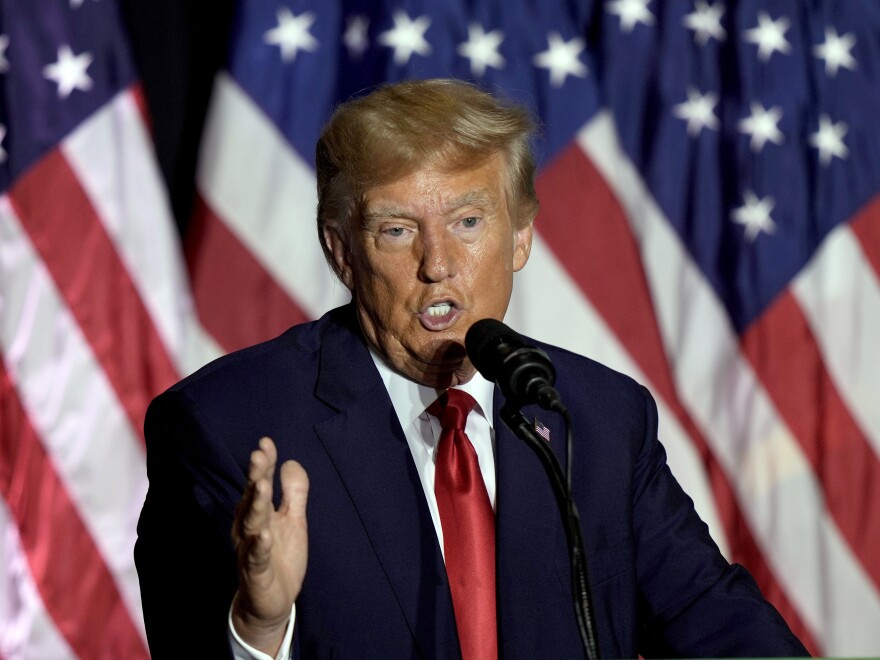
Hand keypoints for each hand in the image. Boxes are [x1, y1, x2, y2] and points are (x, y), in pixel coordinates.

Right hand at [231, 437, 308, 654]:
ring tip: (262, 485)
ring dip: (256, 504)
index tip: (267, 442)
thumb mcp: (293, 520)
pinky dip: (259, 546)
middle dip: (255, 476)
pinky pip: (256, 558)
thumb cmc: (279, 556)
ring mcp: (250, 549)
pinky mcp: (256, 573)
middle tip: (258, 454)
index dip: (264, 463)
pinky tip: (263, 535)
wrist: (271, 602)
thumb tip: (291, 461)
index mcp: (258, 513)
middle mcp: (249, 528)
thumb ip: (294, 492)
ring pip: (252, 524)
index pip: (260, 482)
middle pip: (252, 498)